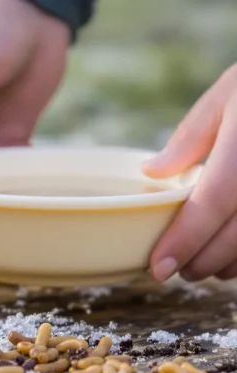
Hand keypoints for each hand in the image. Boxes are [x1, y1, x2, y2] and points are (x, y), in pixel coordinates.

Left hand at [142, 64, 236, 281]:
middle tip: (177, 270)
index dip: (185, 239)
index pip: (214, 201)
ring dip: (230, 263)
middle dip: (203, 260)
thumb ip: (191, 137)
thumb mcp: (229, 93)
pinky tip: (234, 256)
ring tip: (203, 266)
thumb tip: (151, 172)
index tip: (158, 267)